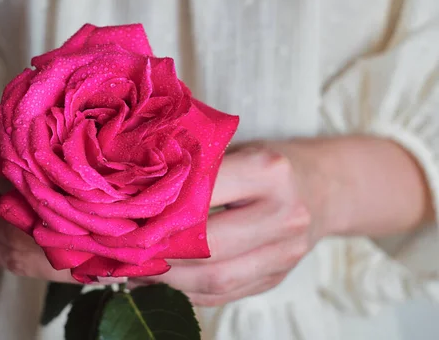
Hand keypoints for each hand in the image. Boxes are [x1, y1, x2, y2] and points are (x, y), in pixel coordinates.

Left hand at [128, 136, 431, 305]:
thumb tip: (133, 193)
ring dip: (166, 281)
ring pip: (214, 281)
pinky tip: (158, 281)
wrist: (323, 185)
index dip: (158, 212)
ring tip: (130, 269)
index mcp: (270, 173)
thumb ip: (195, 168)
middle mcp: (284, 216)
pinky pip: (222, 295)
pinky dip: (184, 292)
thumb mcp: (236, 148)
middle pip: (209, 248)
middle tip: (119, 249)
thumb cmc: (268, 161)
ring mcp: (285, 254)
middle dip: (157, 253)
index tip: (122, 216)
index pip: (203, 196)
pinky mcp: (276, 278)